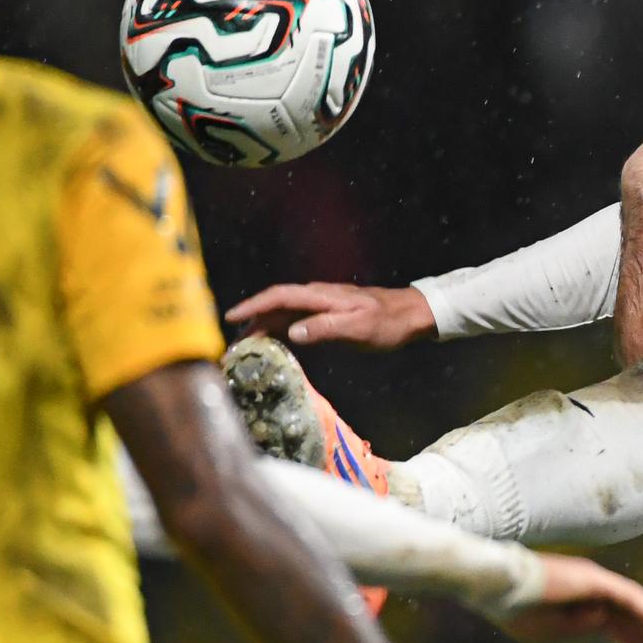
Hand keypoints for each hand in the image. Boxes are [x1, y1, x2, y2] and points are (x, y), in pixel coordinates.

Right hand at [225, 282, 435, 347]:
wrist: (412, 314)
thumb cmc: (389, 323)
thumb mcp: (359, 328)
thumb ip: (326, 328)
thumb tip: (293, 332)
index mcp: (322, 296)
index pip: (280, 296)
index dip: (254, 306)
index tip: (231, 318)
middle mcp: (318, 296)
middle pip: (277, 304)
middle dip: (252, 319)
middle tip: (234, 342)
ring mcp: (323, 304)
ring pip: (285, 312)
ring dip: (265, 325)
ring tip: (247, 345)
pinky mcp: (329, 314)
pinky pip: (297, 319)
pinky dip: (281, 329)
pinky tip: (275, 342)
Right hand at [499, 554, 642, 642]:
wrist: (499, 586)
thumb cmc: (515, 608)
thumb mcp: (547, 631)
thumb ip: (576, 627)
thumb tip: (603, 620)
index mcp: (578, 604)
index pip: (615, 626)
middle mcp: (591, 590)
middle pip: (630, 618)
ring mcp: (595, 582)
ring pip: (636, 608)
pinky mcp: (595, 580)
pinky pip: (632, 599)